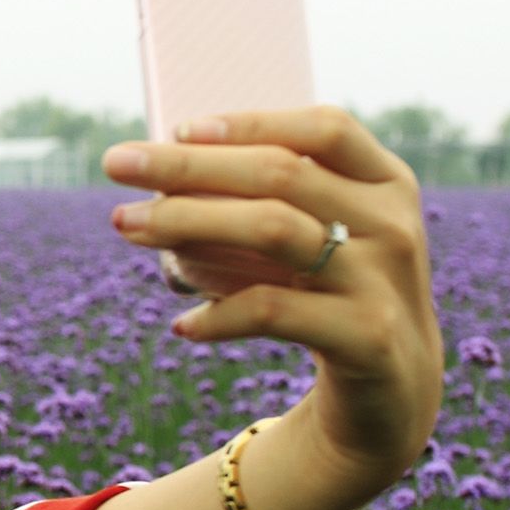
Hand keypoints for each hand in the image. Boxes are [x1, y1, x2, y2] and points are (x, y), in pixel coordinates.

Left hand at [102, 107, 443, 497]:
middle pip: (280, 173)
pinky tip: (182, 325)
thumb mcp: (309, 241)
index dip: (252, 123)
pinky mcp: (366, 336)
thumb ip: (255, 207)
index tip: (178, 128)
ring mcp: (383, 279)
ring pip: (272, 229)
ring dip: (187, 222)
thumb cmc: (329, 295)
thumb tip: (152, 185)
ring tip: (125, 224)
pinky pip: (272, 311)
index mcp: (384, 183)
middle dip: (188, 165)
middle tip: (114, 163)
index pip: (323, 130)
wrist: (395, 386)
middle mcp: (391, 223)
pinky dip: (217, 315)